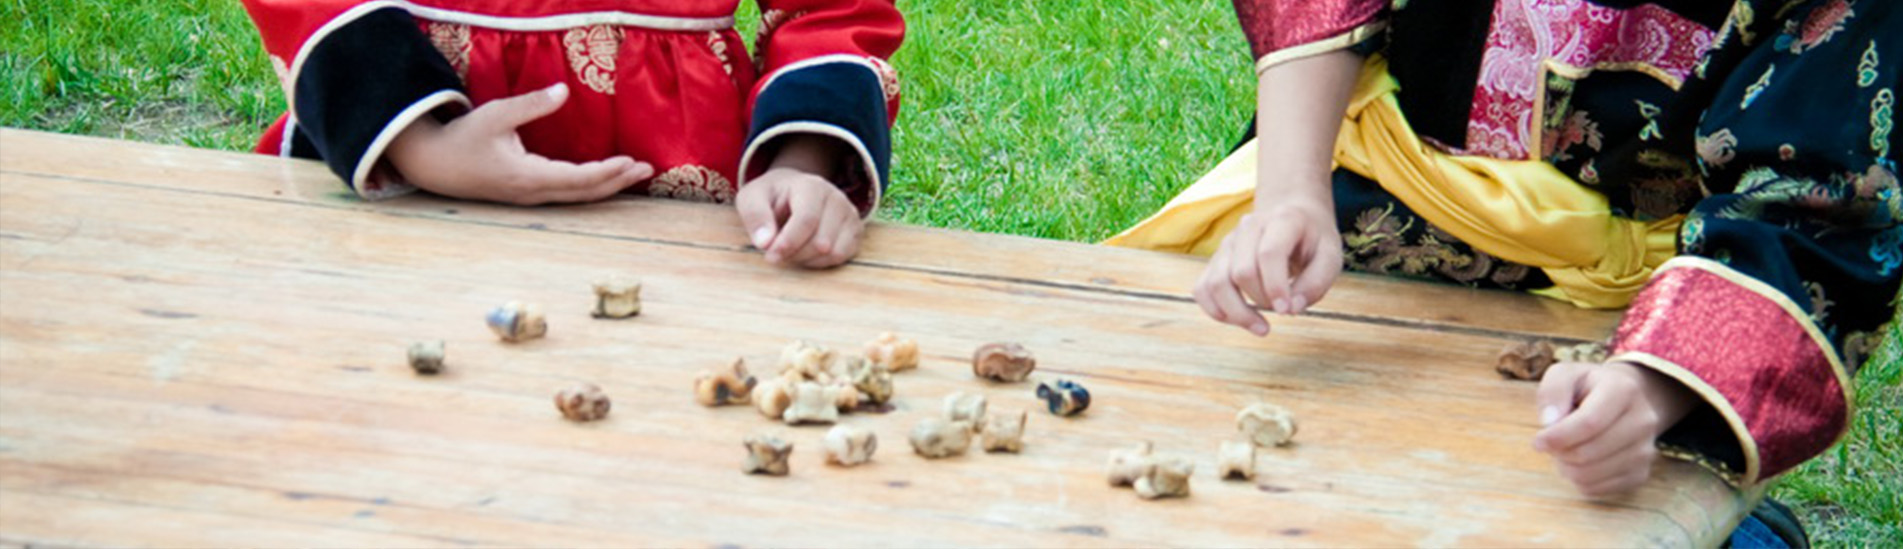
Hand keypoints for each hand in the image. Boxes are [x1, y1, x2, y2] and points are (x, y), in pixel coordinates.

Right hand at [384, 83, 652, 204]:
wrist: (435, 165)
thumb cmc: (464, 137)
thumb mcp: (496, 115)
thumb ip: (531, 104)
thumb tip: (563, 90)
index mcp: (528, 177)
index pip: (578, 178)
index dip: (607, 172)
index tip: (631, 162)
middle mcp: (534, 193)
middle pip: (585, 193)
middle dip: (618, 181)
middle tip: (648, 169)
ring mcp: (532, 198)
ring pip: (578, 197)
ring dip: (609, 185)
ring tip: (636, 173)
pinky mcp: (529, 195)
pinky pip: (568, 195)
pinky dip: (592, 187)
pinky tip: (607, 179)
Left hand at [736, 167, 863, 268]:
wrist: (792, 192)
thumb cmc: (770, 197)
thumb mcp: (751, 198)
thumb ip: (755, 216)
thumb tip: (765, 243)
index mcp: (811, 186)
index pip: (807, 220)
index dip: (788, 243)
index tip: (770, 256)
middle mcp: (836, 198)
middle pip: (820, 241)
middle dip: (794, 254)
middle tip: (776, 253)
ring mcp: (849, 214)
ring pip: (833, 252)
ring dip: (807, 260)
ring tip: (790, 250)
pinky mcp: (855, 231)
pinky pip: (842, 257)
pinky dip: (821, 262)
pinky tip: (806, 254)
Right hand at [1193, 203, 1342, 335]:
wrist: (1293, 215)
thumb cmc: (1313, 239)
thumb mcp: (1331, 256)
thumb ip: (1316, 283)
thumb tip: (1291, 308)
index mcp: (1281, 220)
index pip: (1268, 253)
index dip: (1275, 286)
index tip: (1287, 311)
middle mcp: (1248, 227)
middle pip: (1241, 272)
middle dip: (1261, 301)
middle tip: (1283, 310)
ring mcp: (1228, 243)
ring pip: (1216, 283)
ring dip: (1236, 313)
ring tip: (1261, 327)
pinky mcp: (1216, 259)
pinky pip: (1203, 289)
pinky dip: (1215, 310)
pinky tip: (1237, 320)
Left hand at [1533, 360, 1696, 497]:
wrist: (1625, 400)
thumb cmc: (1587, 387)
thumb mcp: (1565, 375)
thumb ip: (1552, 392)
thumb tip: (1549, 422)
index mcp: (1624, 390)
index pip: (1588, 423)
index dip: (1557, 436)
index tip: (1539, 440)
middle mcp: (1642, 421)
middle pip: (1587, 453)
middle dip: (1559, 452)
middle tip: (1552, 442)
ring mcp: (1645, 450)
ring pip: (1590, 475)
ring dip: (1566, 467)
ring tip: (1566, 449)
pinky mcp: (1640, 474)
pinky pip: (1597, 490)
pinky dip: (1578, 480)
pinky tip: (1580, 461)